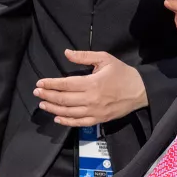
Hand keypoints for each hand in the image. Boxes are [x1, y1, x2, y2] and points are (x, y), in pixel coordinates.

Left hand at [33, 50, 147, 127]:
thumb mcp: (105, 59)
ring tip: (42, 103)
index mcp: (92, 83)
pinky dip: (67, 122)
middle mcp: (91, 99)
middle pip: (64, 99)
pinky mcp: (98, 119)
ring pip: (69, 112)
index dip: (51, 84)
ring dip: (53, 109)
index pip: (66, 85)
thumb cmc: (122, 73)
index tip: (39, 83)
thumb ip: (84, 56)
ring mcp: (94, 112)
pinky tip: (57, 118)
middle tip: (36, 92)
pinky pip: (79, 123)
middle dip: (48, 95)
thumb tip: (66, 53)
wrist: (140, 91)